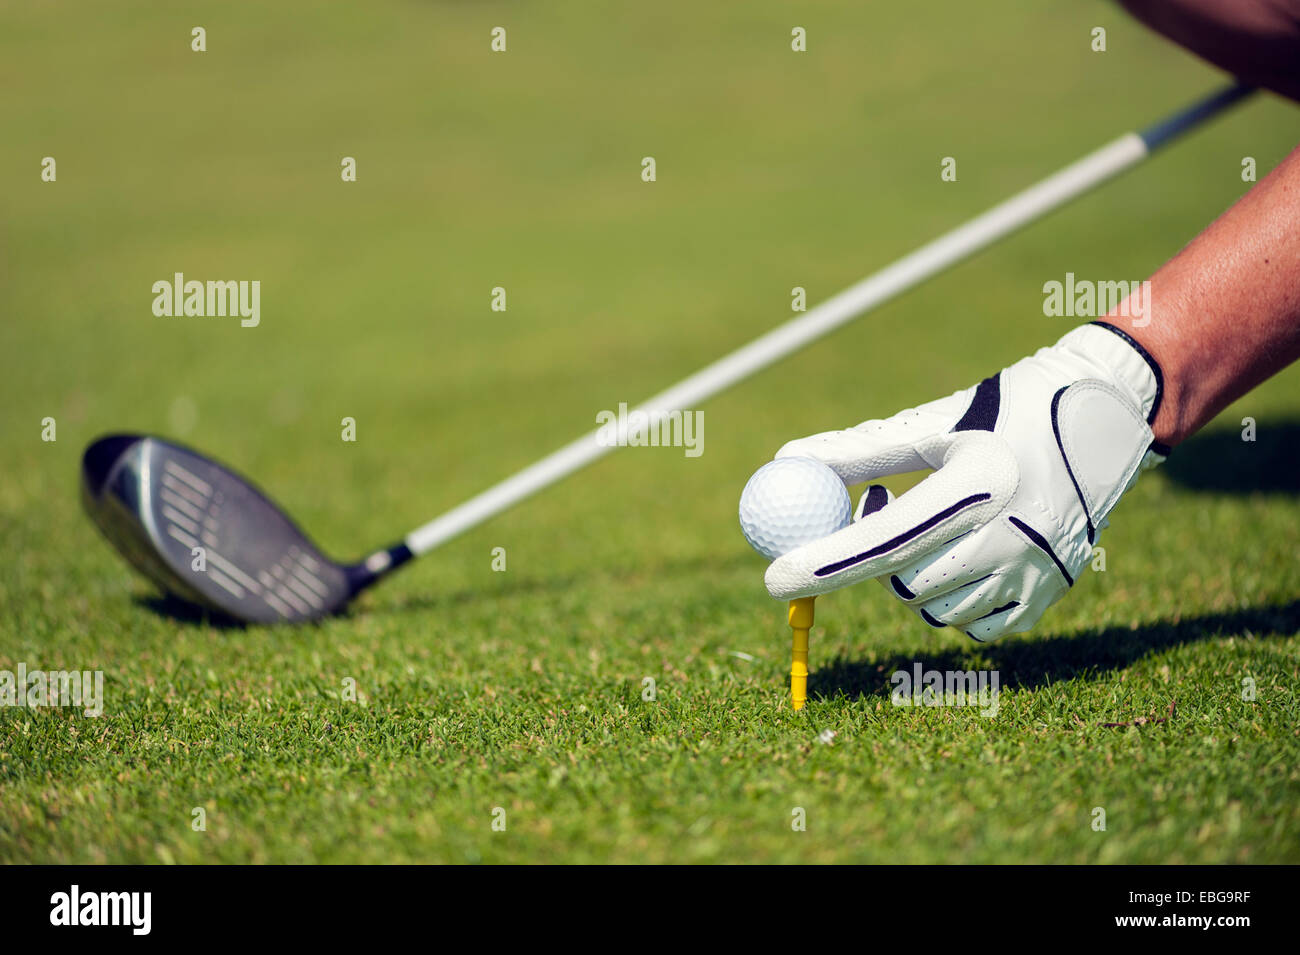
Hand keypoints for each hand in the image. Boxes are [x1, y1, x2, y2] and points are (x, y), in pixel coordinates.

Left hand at [764, 322, 1168, 641]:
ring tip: (939, 525)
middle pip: (904, 582)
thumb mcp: (935, 422)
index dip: (824, 563)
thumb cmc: (1005, 413)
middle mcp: (1012, 536)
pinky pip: (974, 625)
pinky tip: (968, 555)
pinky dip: (953, 600)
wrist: (1107, 422)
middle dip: (875, 559)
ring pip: (936, 609)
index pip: (883, 541)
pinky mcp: (1050, 595)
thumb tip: (788, 460)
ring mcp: (1036, 572)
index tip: (772, 577)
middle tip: (881, 510)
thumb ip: (860, 448)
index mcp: (979, 484)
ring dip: (914, 578)